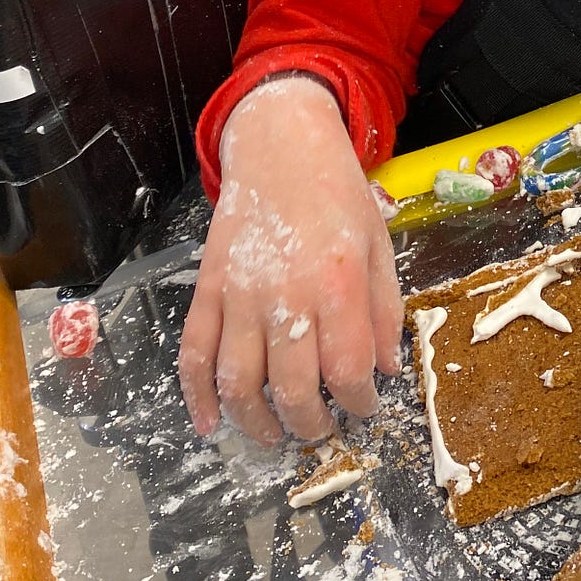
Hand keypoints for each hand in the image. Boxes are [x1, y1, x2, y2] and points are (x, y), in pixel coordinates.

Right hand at [178, 76, 402, 444]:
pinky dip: (196, 396)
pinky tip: (210, 423)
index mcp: (337, 282)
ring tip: (277, 435)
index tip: (365, 409)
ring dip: (256, 423)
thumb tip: (386, 370)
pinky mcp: (208, 290)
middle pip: (292, 389)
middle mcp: (285, 294)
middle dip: (311, 425)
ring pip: (238, 384)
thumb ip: (385, 310)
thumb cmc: (337, 194)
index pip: (348, 369)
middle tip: (322, 431)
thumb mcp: (378, 244)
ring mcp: (239, 295)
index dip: (360, 403)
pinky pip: (193, 355)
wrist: (280, 146)